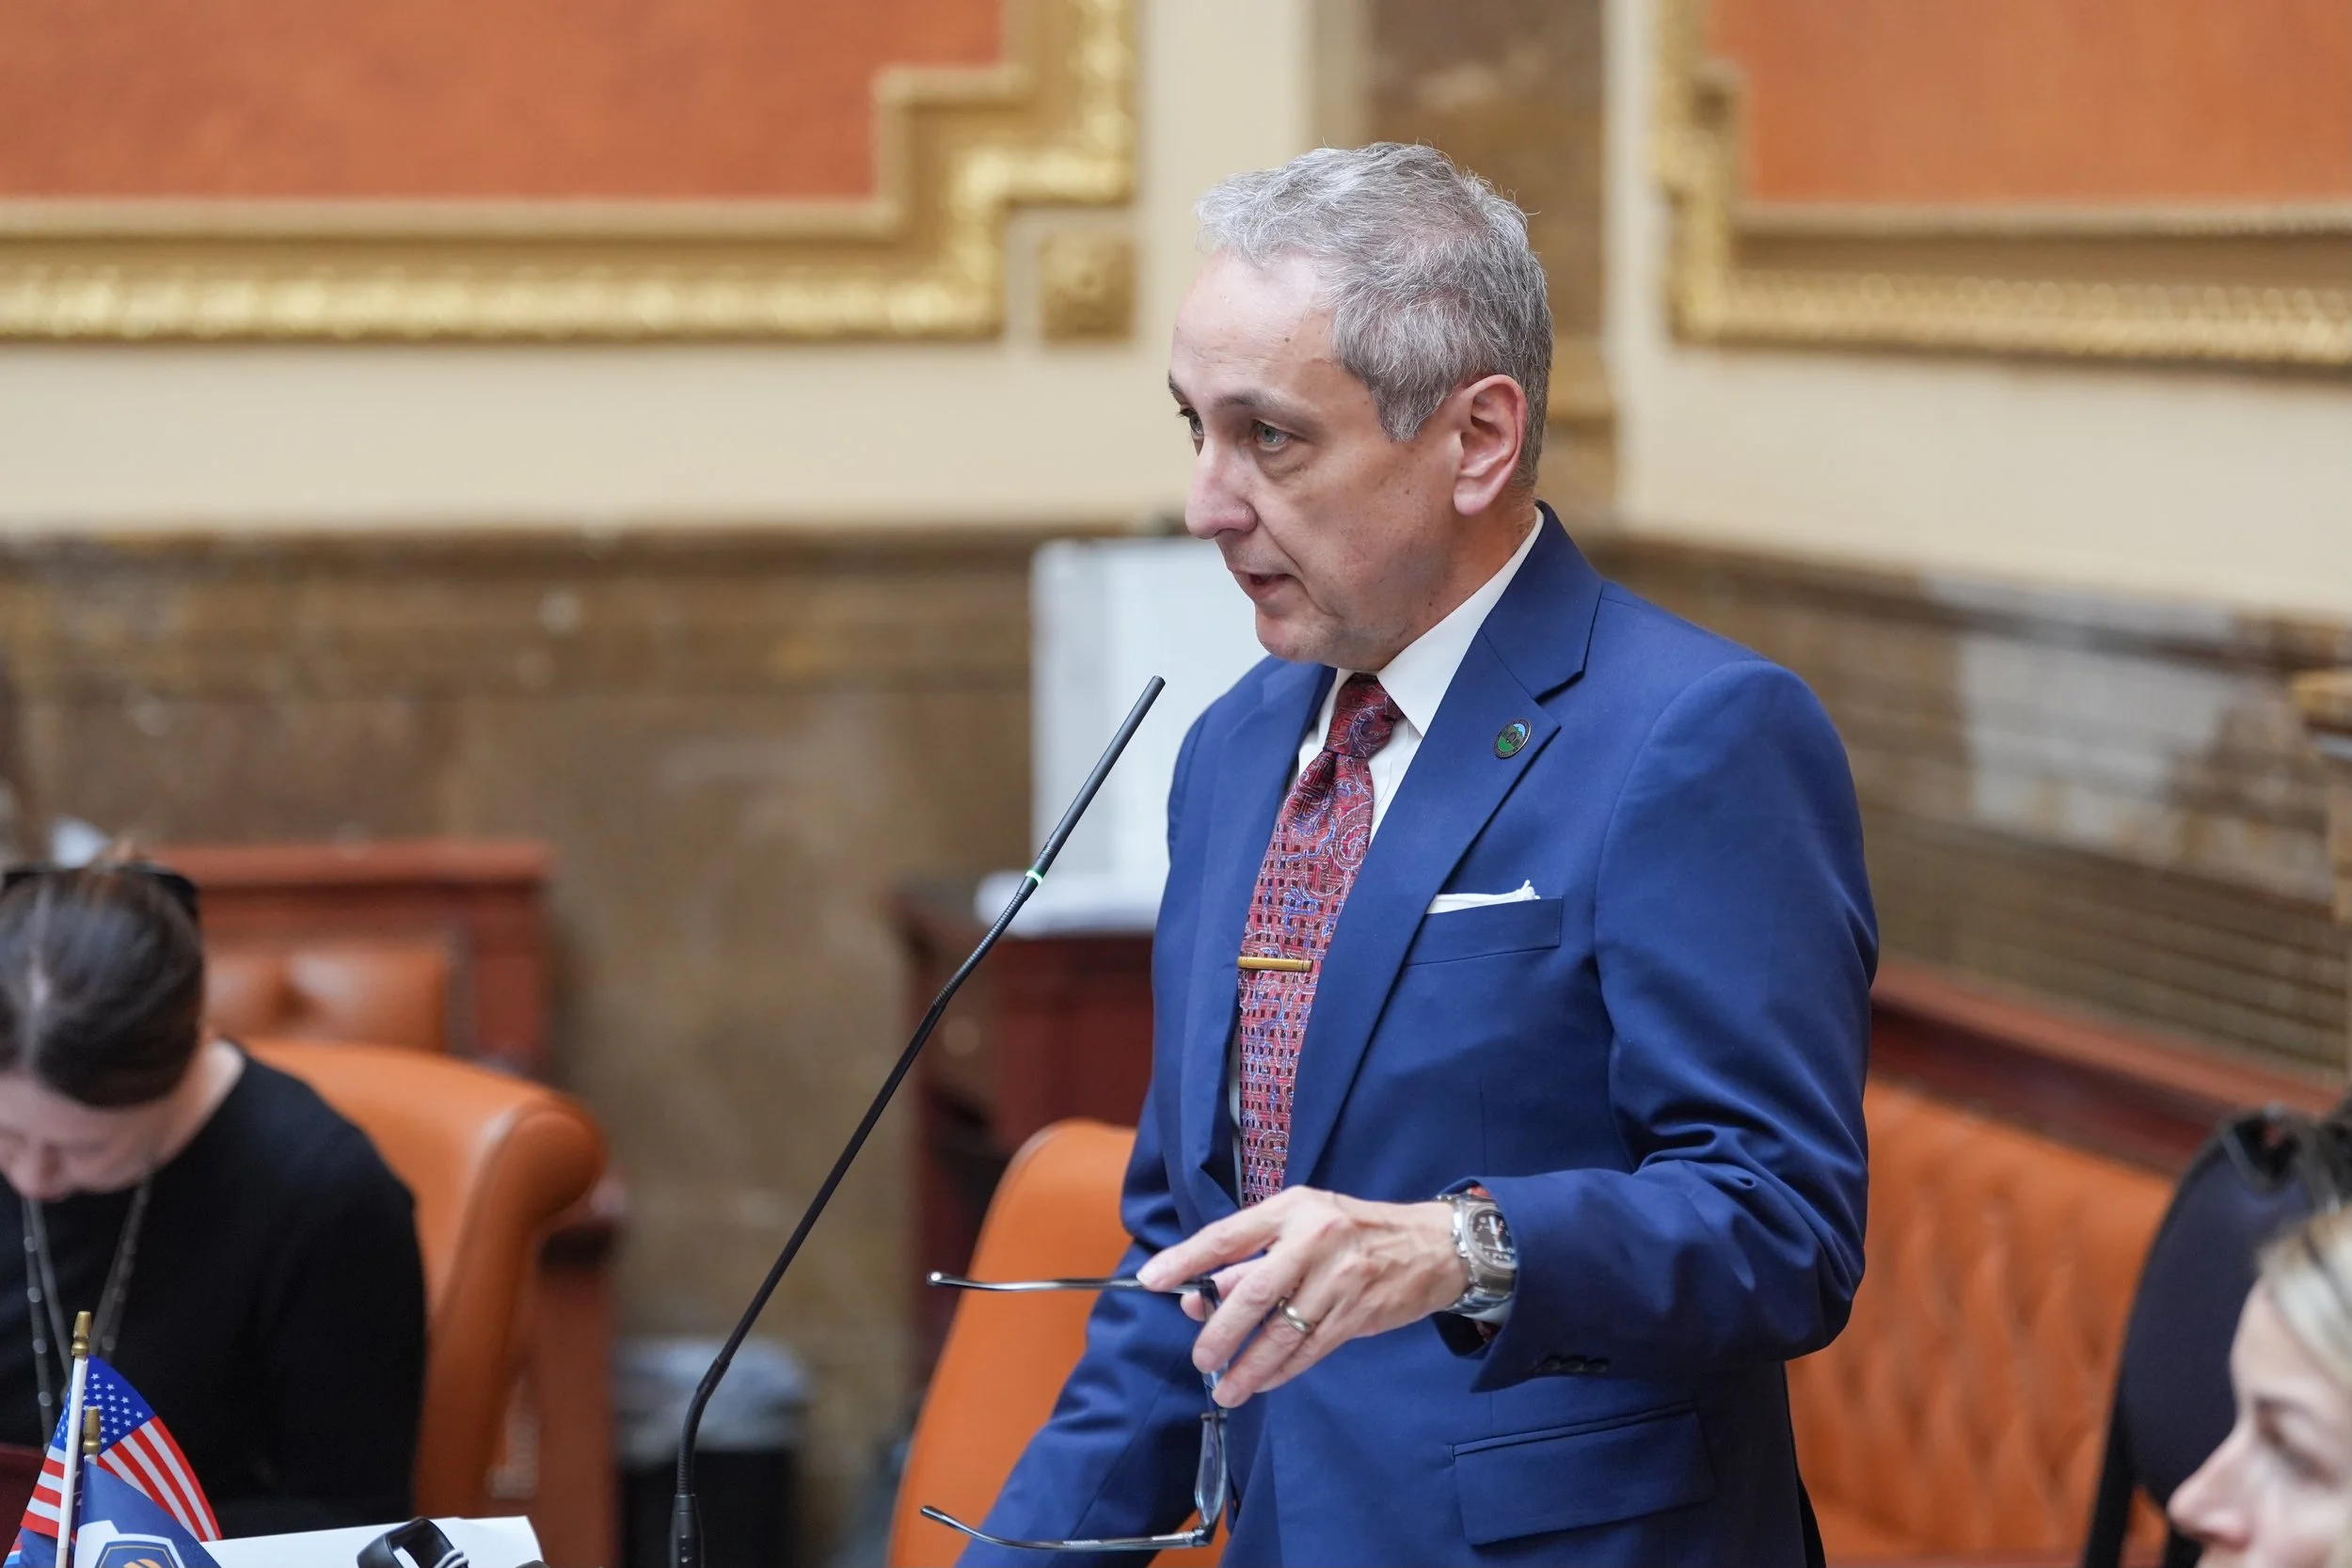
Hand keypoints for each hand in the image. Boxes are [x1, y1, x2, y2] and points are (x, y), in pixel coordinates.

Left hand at [1136, 1187, 1467, 1406]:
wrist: (1432, 1246)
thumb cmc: (1357, 1232)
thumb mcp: (1304, 1225)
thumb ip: (1255, 1258)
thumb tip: (1203, 1295)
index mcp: (1293, 1209)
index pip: (1228, 1235)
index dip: (1187, 1259)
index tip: (1153, 1280)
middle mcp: (1315, 1239)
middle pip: (1255, 1292)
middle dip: (1221, 1330)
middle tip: (1201, 1357)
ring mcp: (1340, 1278)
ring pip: (1283, 1331)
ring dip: (1250, 1364)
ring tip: (1228, 1386)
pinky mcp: (1359, 1312)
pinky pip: (1311, 1348)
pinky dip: (1284, 1369)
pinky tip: (1264, 1381)